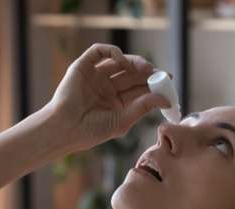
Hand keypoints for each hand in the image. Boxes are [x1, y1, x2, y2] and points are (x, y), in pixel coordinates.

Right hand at [47, 43, 171, 154]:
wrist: (65, 129)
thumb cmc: (91, 131)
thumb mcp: (123, 120)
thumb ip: (143, 107)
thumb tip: (166, 99)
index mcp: (116, 102)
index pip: (139, 89)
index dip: (154, 84)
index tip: (168, 82)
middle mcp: (107, 87)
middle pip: (132, 74)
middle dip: (148, 72)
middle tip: (161, 73)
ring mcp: (95, 75)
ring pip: (119, 62)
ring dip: (135, 62)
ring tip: (146, 69)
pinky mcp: (83, 66)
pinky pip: (99, 52)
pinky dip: (113, 52)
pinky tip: (123, 62)